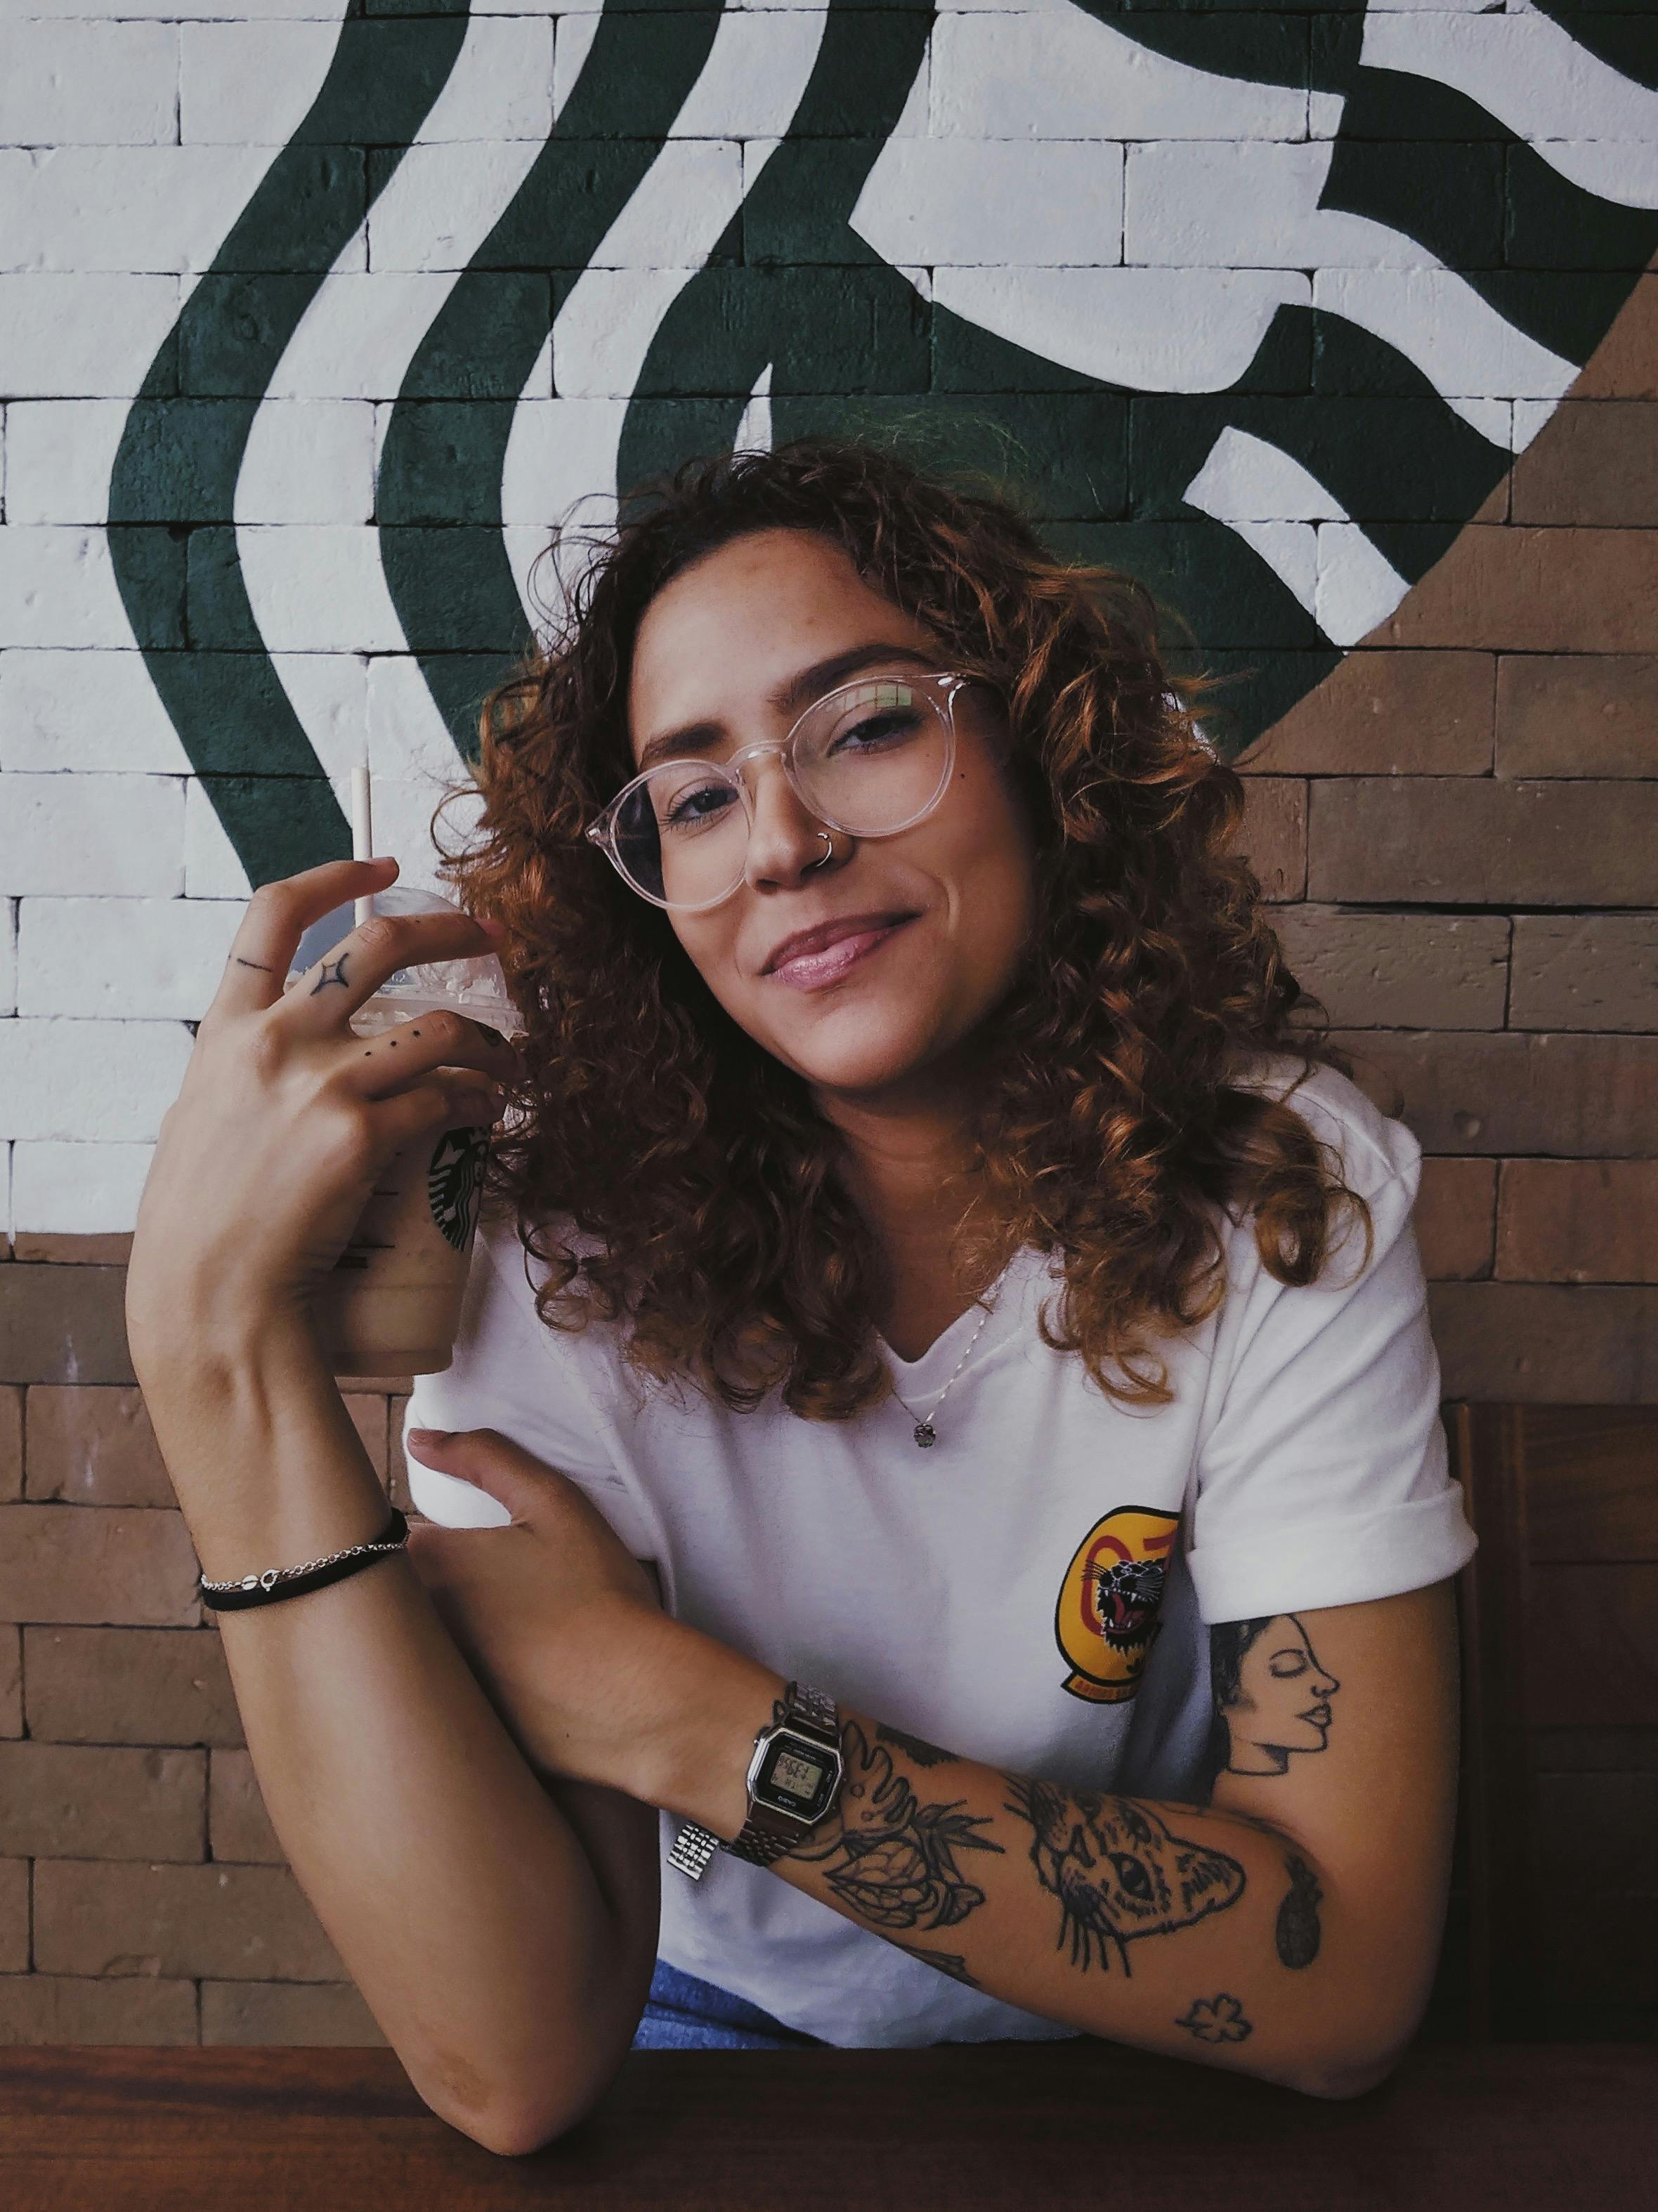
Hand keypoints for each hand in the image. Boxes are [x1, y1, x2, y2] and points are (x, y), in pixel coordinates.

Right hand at [126, 856, 522, 1364]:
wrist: (209, 1291)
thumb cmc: (200, 1215)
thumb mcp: (200, 1114)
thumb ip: (243, 1067)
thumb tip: (284, 1046)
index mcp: (226, 1027)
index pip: (275, 912)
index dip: (336, 874)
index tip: (385, 865)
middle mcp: (275, 1042)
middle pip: (378, 945)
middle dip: (449, 930)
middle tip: (489, 938)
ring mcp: (322, 1087)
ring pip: (438, 1025)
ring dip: (489, 1036)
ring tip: (507, 1057)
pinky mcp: (363, 1138)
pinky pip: (446, 1097)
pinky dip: (478, 1099)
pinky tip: (487, 1111)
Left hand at [402, 1427, 684, 1798]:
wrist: (632, 1698)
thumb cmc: (596, 1594)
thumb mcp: (552, 1503)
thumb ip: (483, 1456)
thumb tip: (419, 1436)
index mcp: (427, 1564)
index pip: (399, 1537)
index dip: (437, 1538)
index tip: (478, 1549)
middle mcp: (413, 1627)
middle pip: (403, 1595)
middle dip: (439, 1590)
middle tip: (504, 1596)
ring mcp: (430, 1683)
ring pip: (423, 1646)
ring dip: (454, 1637)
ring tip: (519, 1639)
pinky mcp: (451, 1727)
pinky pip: (446, 1696)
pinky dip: (473, 1684)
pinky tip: (522, 1685)